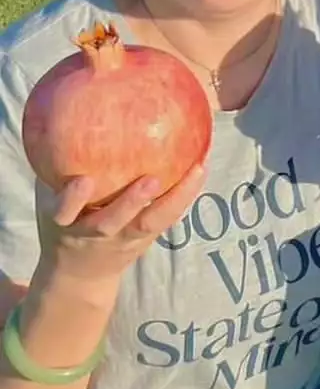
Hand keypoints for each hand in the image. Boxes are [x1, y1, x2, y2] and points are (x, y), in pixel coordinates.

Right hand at [36, 161, 208, 288]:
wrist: (79, 274)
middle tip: (150, 180)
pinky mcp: (146, 239)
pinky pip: (167, 219)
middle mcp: (95, 234)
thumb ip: (54, 170)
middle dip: (130, 203)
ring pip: (150, 223)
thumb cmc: (66, 221)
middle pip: (111, 223)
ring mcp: (123, 239)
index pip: (63, 213)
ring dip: (175, 198)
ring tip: (197, 170)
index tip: (82, 181)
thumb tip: (55, 115)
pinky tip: (201, 169)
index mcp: (65, 223)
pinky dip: (185, 195)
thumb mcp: (49, 201)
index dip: (72, 199)